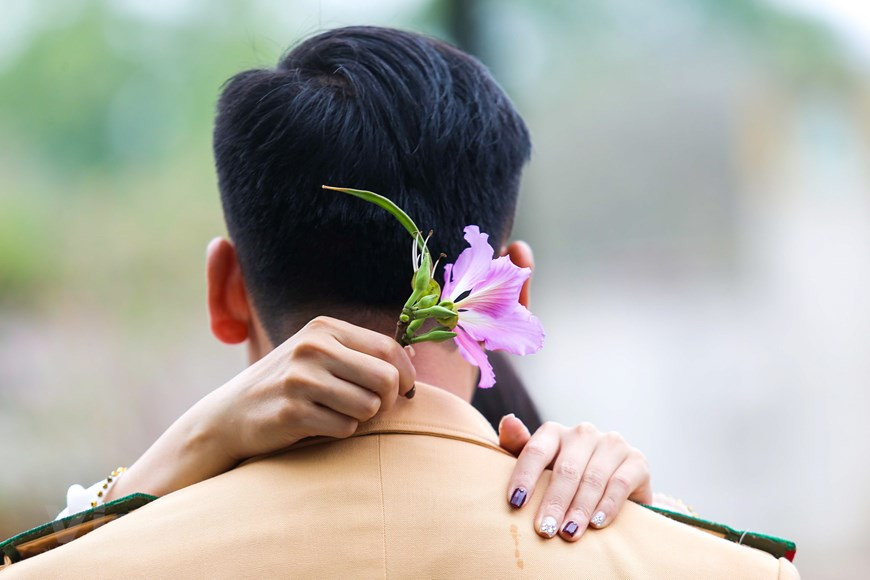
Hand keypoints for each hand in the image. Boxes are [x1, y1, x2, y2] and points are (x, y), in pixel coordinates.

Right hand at [204, 316, 416, 462]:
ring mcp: (300, 379)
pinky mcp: (292, 412)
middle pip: (385, 378)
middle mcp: (312, 348)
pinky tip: (318, 424)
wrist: (231, 414)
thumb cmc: (289, 385)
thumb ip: (360, 353)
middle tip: (373, 408)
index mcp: (324, 328)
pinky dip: (340, 432)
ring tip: (337, 413)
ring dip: (362, 418)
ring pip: (369, 406)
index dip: (405, 375)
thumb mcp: (319, 354)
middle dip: (388, 401)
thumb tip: (412, 358)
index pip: (389, 348)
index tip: (401, 391)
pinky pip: (346, 428)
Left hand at [499, 416, 651, 540]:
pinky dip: (608, 506)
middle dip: (554, 502)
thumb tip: (509, 420)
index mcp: (555, 431)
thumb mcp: (536, 466)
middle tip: (544, 530)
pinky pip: (620, 483)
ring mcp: (612, 444)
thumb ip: (517, 446)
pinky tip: (597, 524)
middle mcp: (584, 433)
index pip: (536, 450)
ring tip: (569, 533)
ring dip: (580, 508)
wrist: (609, 487)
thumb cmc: (560, 478)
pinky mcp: (636, 460)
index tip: (515, 503)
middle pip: (566, 468)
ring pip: (593, 477)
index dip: (525, 476)